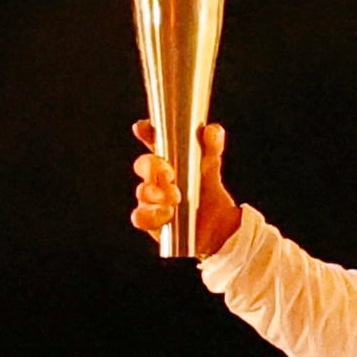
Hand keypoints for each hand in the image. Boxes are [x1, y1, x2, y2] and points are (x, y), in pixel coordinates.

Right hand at [130, 120, 239, 258]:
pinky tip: (167, 214)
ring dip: (157, 192)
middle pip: (143, 165)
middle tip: (169, 172)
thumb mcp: (211, 168)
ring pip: (142, 190)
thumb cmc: (208, 195)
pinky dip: (152, 214)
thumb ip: (212, 147)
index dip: (145, 133)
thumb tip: (211, 130)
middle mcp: (156, 178)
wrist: (216, 229)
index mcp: (169, 160)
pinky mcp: (150, 222)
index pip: (153, 142)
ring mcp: (151, 200)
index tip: (142, 128)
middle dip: (153, 165)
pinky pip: (139, 216)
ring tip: (176, 197)